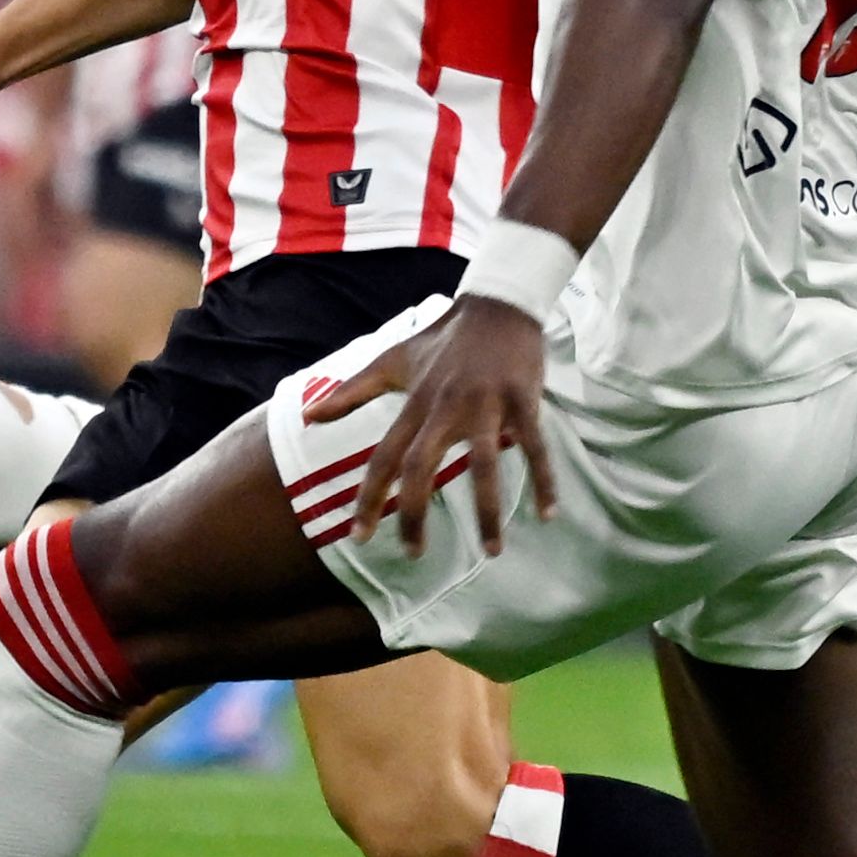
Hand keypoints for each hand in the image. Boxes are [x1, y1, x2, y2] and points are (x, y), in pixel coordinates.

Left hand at [308, 295, 553, 554]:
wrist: (496, 302)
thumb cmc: (442, 339)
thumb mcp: (392, 361)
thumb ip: (350, 392)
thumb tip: (307, 416)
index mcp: (414, 403)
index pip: (385, 457)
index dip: (370, 498)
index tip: (359, 537)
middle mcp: (445, 406)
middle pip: (423, 466)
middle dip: (415, 513)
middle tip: (413, 553)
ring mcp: (486, 403)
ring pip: (485, 464)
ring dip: (488, 511)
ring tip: (491, 552)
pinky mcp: (523, 399)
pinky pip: (535, 446)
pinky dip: (545, 481)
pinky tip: (548, 515)